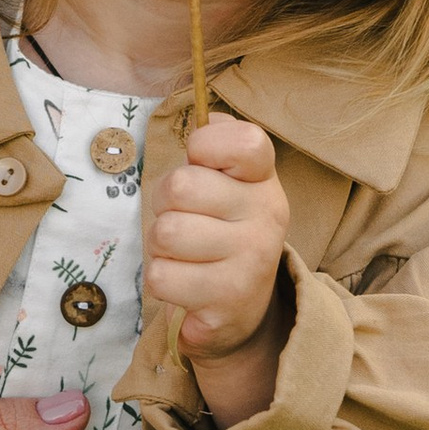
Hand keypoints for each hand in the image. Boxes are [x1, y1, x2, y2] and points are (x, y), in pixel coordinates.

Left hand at [147, 114, 290, 423]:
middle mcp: (268, 215)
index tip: (201, 163)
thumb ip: (214, 145)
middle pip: (180, 186)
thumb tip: (205, 119)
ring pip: (166, 233)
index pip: (245, 141)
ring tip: (184, 255)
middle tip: (183, 221)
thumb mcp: (224, 183)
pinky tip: (185, 285)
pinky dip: (162, 280)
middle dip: (164, 205)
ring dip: (160, 247)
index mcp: (263, 179)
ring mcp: (252, 260)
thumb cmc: (219, 232)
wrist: (241, 310)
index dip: (206, 145)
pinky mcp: (229, 300)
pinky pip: (162, 277)